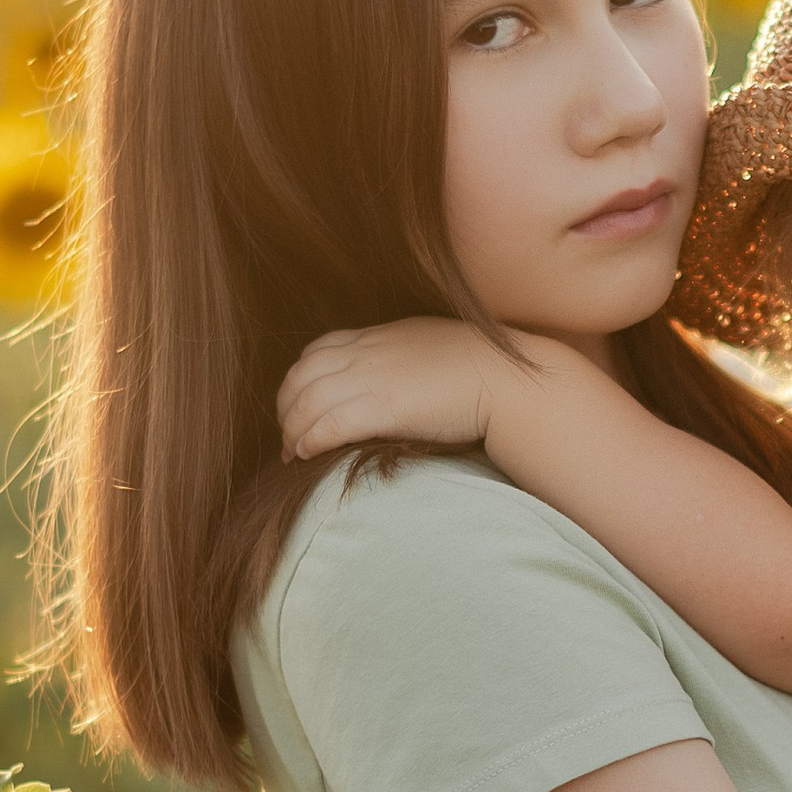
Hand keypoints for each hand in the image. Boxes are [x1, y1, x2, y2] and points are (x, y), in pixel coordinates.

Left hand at [278, 318, 522, 459]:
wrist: (506, 380)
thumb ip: (404, 359)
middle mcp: (366, 353)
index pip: (317, 350)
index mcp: (378, 337)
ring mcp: (370, 378)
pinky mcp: (381, 408)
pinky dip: (309, 439)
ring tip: (293, 452)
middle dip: (286, 406)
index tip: (299, 404)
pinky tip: (307, 454)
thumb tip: (397, 382)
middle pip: (301, 374)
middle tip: (288, 435)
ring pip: (305, 401)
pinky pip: (326, 424)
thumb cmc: (482, 369)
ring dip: (292, 429)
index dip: (299, 378)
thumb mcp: (431, 348)